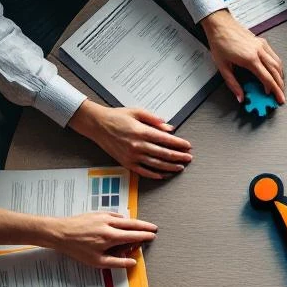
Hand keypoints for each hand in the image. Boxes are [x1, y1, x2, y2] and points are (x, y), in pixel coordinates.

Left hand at [49, 213, 156, 268]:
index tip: (153, 236)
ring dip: (134, 222)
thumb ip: (117, 263)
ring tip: (140, 227)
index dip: (145, 236)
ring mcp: (104, 216)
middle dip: (145, 225)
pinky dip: (122, 219)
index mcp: (110, 237)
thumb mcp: (96, 261)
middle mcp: (109, 224)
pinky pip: (115, 215)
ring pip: (124, 218)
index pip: (134, 235)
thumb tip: (132, 263)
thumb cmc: (77, 248)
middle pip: (133, 223)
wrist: (59, 232)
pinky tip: (122, 222)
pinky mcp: (98, 213)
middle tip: (154, 227)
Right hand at [69, 100, 191, 179]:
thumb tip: (169, 128)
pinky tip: (163, 175)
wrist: (97, 125)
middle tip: (188, 158)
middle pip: (164, 154)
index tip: (187, 146)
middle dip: (178, 156)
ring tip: (180, 167)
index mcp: (141, 132)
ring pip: (156, 164)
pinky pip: (143, 171)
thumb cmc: (117, 117)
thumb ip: (154, 120)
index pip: (166, 140)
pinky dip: (155, 174)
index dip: (179, 144)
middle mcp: (138, 145)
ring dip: (170, 167)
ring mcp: (132, 156)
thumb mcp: (137, 112)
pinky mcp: (126, 163)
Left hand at [202, 9, 284, 104]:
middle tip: (281, 96)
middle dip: (280, 86)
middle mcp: (259, 51)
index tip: (278, 98)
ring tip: (280, 86)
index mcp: (250, 59)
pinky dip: (278, 66)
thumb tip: (240, 97)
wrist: (219, 24)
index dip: (274, 90)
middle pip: (275, 72)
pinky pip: (274, 55)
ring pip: (277, 63)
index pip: (267, 78)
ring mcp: (261, 45)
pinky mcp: (262, 41)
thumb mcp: (223, 67)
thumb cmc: (219, 42)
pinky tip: (276, 71)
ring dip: (280, 76)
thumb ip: (233, 84)